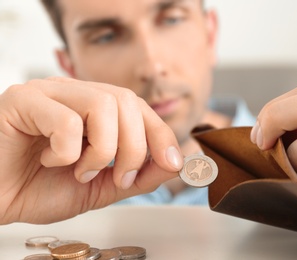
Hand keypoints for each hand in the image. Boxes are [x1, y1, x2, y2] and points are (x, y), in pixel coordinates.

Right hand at [0, 77, 182, 223]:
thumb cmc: (38, 188)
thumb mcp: (99, 187)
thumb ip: (137, 175)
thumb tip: (175, 164)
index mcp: (92, 109)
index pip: (138, 107)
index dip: (161, 134)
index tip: (174, 163)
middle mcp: (73, 94)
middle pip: (126, 102)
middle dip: (134, 148)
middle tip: (118, 178)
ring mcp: (47, 93)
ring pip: (103, 105)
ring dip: (103, 150)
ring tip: (81, 171)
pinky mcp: (22, 100)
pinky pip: (65, 119)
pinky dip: (67, 151)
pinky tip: (49, 160)